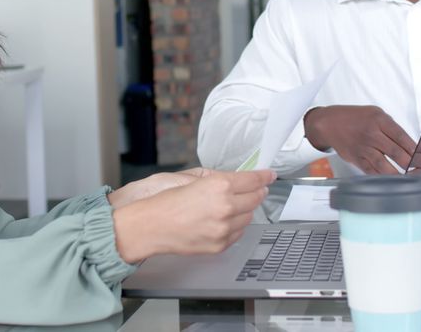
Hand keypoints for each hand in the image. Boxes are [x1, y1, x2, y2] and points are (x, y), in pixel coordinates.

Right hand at [112, 169, 274, 262]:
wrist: (151, 227)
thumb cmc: (166, 202)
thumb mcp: (193, 180)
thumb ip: (219, 179)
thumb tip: (238, 179)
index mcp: (219, 185)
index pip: (252, 180)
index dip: (264, 177)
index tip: (270, 176)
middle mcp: (225, 206)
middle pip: (255, 198)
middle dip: (257, 192)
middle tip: (256, 189)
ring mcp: (224, 228)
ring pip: (248, 217)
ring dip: (244, 210)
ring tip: (230, 207)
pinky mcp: (220, 244)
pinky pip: (238, 233)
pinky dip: (235, 226)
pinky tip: (222, 221)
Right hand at [303, 105, 415, 173]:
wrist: (330, 123)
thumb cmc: (355, 118)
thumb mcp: (376, 113)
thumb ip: (392, 128)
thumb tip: (409, 145)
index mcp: (380, 121)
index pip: (403, 137)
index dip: (416, 150)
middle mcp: (372, 135)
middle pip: (397, 153)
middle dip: (411, 164)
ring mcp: (364, 148)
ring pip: (385, 166)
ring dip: (399, 175)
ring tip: (410, 180)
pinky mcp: (357, 159)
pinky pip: (372, 171)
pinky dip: (383, 178)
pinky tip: (392, 182)